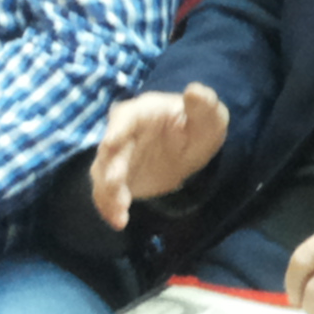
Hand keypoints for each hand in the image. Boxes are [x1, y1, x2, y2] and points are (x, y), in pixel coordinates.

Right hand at [89, 85, 230, 228]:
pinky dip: (110, 207)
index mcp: (143, 112)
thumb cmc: (198, 125)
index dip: (117, 130)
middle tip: (114, 186)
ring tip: (119, 214)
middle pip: (109, 150)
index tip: (111, 144)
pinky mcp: (117, 179)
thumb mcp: (209, 116)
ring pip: (104, 175)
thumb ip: (204, 104)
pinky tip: (119, 222)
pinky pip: (108, 194)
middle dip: (109, 169)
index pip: (125, 117)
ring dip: (108, 194)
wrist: (189, 148)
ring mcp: (118, 158)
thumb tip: (195, 91)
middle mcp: (123, 133)